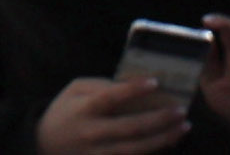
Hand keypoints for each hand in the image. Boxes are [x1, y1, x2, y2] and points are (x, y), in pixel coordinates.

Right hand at [37, 77, 189, 154]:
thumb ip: (101, 86)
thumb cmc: (66, 111)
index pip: (110, 97)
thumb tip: (134, 85)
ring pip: (138, 148)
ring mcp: (99, 152)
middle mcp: (92, 132)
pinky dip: (155, 151)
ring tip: (183, 126)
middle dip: (160, 119)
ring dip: (164, 137)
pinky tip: (170, 141)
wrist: (46, 144)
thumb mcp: (74, 91)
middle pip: (131, 127)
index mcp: (82, 108)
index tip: (155, 82)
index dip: (133, 90)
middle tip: (181, 110)